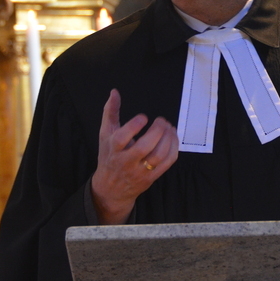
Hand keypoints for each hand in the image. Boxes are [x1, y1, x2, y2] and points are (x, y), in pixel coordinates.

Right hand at [90, 89, 177, 223]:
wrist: (111, 188)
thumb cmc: (109, 156)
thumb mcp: (106, 134)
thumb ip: (110, 112)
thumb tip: (114, 92)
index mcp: (113, 149)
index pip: (121, 139)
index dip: (134, 126)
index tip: (144, 117)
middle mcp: (126, 162)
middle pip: (144, 148)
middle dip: (157, 131)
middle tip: (162, 120)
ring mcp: (139, 171)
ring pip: (158, 156)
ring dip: (168, 139)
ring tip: (169, 127)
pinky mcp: (151, 177)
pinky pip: (167, 163)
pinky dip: (173, 148)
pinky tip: (173, 138)